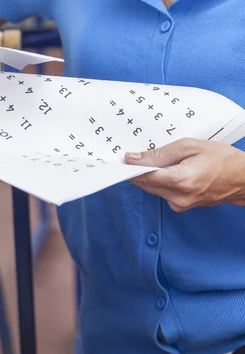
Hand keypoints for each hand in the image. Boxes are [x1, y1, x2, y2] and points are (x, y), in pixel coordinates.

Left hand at [125, 138, 244, 211]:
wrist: (243, 179)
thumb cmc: (221, 159)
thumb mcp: (189, 147)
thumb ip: (160, 154)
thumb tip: (134, 159)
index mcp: (181, 181)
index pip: (145, 177)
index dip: (129, 167)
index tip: (121, 158)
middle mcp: (178, 198)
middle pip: (145, 185)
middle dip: (136, 171)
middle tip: (131, 156)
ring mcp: (179, 205)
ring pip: (151, 189)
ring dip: (146, 176)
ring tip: (150, 160)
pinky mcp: (181, 207)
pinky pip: (161, 193)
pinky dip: (157, 182)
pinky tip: (163, 170)